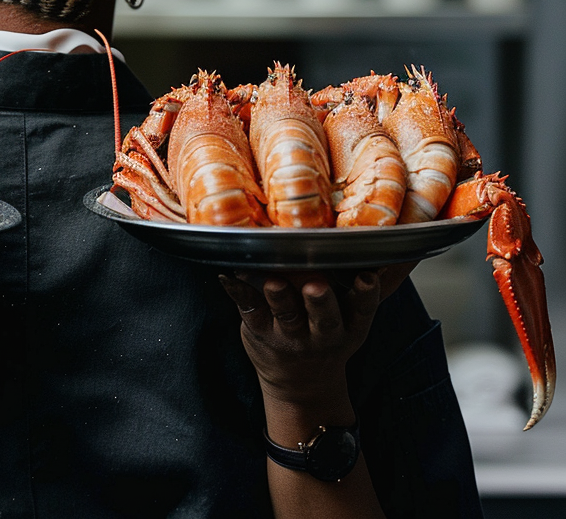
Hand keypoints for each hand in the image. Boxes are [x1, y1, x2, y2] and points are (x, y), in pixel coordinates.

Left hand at [219, 270, 380, 407]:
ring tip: (273, 282)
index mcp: (351, 326)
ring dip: (280, 298)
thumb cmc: (328, 336)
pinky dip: (238, 291)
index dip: (366, 295)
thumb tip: (405, 248)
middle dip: (321, 302)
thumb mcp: (356, 319)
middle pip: (324, 318)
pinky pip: (248, 309)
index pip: (363, 310)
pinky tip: (228, 276)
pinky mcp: (259, 330)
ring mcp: (289, 334)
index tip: (367, 277)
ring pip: (286, 314)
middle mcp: (322, 333)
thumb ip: (374, 286)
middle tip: (315, 285)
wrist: (299, 385)